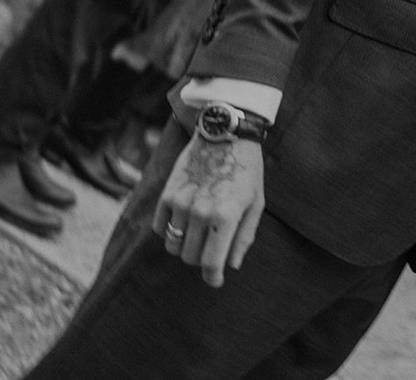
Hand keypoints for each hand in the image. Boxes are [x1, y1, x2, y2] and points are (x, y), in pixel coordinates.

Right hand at [153, 135, 265, 287]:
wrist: (225, 135)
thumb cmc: (247, 170)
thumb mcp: (256, 203)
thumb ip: (244, 236)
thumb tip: (231, 265)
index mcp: (225, 217)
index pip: (211, 263)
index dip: (213, 277)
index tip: (216, 280)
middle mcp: (200, 213)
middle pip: (190, 257)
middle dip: (202, 259)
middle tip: (212, 248)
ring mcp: (180, 203)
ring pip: (173, 245)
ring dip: (185, 246)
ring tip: (199, 233)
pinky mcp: (166, 194)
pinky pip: (160, 228)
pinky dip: (170, 231)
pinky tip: (185, 221)